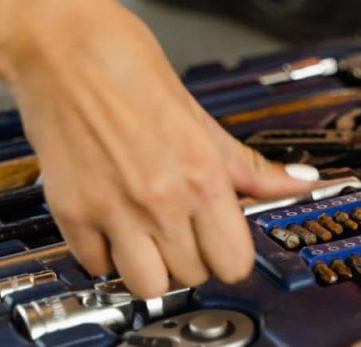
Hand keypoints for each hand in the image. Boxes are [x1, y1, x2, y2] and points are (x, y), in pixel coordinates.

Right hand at [0, 0, 319, 297]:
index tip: (222, 245)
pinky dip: (106, 256)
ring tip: (149, 239)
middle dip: (193, 258)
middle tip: (183, 230)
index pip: (235, 263)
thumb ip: (252, 167)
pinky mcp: (71, 213)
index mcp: (202, 176)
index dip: (231, 256)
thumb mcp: (203, 119)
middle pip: (194, 276)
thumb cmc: (127, 68)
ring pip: (149, 286)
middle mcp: (161, 200)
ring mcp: (114, 211)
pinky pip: (97, 267)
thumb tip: (300, 184)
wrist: (60, 46)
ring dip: (152, 269)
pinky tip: (112, 228)